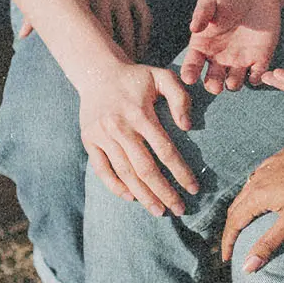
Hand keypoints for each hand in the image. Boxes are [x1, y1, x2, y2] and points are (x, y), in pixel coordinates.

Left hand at [22, 0, 151, 60]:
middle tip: (108, 78)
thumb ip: (38, 9)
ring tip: (126, 67)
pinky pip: (144, 18)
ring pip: (129, 29)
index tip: (84, 72)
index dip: (85, 52)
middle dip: (110, 56)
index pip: (82, 30)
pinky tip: (141, 48)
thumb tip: (21, 36)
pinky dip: (144, 36)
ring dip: (130, 50)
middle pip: (107, 33)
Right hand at [79, 63, 197, 216]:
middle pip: (145, 168)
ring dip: (143, 195)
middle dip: (164, 191)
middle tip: (179, 209)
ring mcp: (102, 136)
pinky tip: (131, 197)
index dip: (180, 172)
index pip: (165, 150)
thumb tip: (187, 127)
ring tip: (159, 210)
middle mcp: (120, 127)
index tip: (193, 188)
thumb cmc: (136, 78)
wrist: (97, 72)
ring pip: (125, 173)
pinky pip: (101, 170)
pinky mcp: (89, 141)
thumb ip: (180, 97)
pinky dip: (115, 186)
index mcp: (140, 113)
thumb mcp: (162, 77)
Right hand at [181, 0, 283, 93]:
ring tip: (232, 80)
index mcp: (203, 46)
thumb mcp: (212, 0)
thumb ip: (202, 13)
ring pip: (234, 83)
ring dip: (233, 84)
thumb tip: (193, 28)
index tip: (189, 78)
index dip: (189, 73)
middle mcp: (219, 58)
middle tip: (215, 86)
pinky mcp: (259, 59)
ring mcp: (239, 61)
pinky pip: (257, 76)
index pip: (192, 65)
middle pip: (212, 81)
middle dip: (213, 86)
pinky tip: (255, 72)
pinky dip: (257, 78)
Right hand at [221, 140, 283, 271]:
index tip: (226, 258)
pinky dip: (257, 189)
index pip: (234, 221)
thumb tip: (246, 266)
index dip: (228, 241)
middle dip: (232, 226)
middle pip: (237, 204)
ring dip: (244, 206)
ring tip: (247, 221)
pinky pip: (262, 174)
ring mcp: (271, 163)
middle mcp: (259, 176)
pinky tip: (267, 192)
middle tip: (233, 243)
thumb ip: (269, 243)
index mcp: (258, 193)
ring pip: (249, 188)